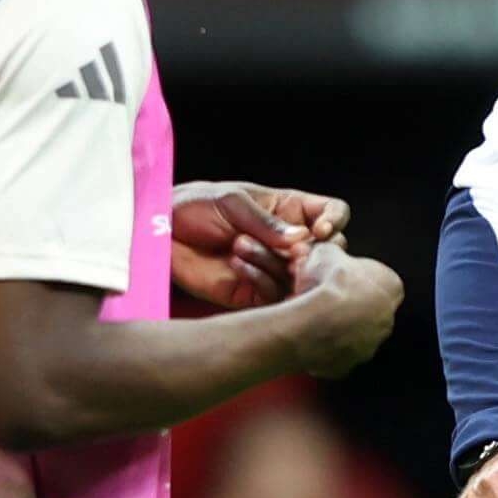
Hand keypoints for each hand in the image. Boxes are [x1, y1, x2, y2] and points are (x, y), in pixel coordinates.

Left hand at [168, 182, 347, 312]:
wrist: (162, 233)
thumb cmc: (196, 206)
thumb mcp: (233, 202)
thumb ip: (268, 222)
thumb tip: (302, 238)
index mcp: (289, 210)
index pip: (331, 213)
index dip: (334, 221)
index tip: (319, 231)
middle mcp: (287, 242)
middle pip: (327, 252)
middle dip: (310, 253)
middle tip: (285, 250)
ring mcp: (274, 268)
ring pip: (301, 278)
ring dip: (274, 264)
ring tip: (239, 247)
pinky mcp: (255, 292)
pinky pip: (274, 296)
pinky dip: (260, 281)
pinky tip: (236, 265)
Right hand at [284, 242, 400, 377]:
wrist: (316, 322)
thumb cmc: (328, 283)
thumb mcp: (326, 252)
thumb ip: (333, 252)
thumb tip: (327, 253)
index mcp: (391, 286)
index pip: (379, 279)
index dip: (356, 276)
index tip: (338, 276)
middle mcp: (388, 318)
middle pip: (368, 308)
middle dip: (348, 303)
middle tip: (323, 296)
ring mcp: (371, 344)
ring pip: (354, 333)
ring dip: (338, 326)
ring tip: (313, 316)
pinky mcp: (352, 363)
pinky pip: (338, 353)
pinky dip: (326, 346)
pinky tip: (310, 335)